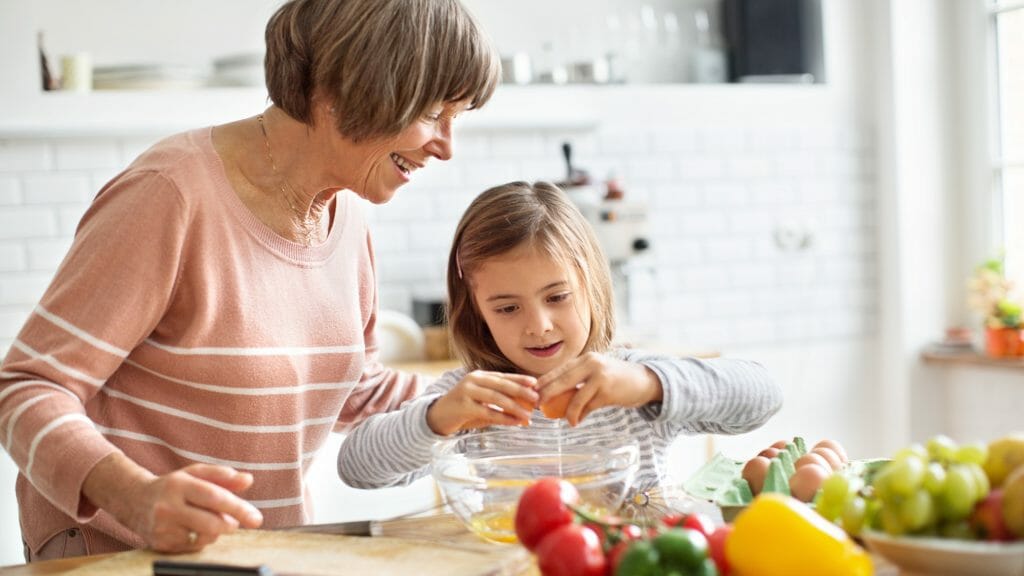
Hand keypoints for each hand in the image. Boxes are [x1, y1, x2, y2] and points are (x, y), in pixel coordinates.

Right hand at [84, 454, 263, 552]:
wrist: (134, 500)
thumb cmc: (174, 486)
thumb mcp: (195, 473)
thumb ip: (223, 475)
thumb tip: (248, 480)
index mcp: (179, 485)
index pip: (215, 497)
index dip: (238, 508)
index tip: (256, 519)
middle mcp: (168, 507)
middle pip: (211, 524)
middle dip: (230, 524)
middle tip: (233, 521)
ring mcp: (162, 528)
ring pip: (205, 538)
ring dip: (216, 532)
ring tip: (208, 520)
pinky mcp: (160, 545)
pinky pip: (194, 548)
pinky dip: (202, 540)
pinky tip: (193, 529)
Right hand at [426, 371, 537, 435]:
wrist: (437, 416)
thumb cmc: (464, 410)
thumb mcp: (483, 403)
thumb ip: (501, 406)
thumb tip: (526, 415)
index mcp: (479, 376)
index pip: (503, 376)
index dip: (520, 379)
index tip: (536, 384)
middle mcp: (473, 380)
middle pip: (501, 384)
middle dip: (521, 391)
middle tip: (536, 399)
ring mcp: (467, 391)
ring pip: (496, 398)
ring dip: (514, 406)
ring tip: (528, 414)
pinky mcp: (463, 406)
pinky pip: (487, 411)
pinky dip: (503, 417)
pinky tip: (514, 422)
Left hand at [536, 352, 662, 425]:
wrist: (643, 381)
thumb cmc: (615, 379)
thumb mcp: (596, 373)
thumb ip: (578, 381)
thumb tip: (554, 397)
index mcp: (585, 358)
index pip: (559, 370)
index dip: (544, 380)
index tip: (532, 390)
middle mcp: (591, 364)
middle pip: (562, 380)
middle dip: (547, 393)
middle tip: (537, 404)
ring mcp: (600, 377)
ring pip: (575, 397)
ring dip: (567, 412)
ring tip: (565, 420)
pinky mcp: (608, 392)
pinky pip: (588, 407)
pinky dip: (580, 415)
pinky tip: (577, 421)